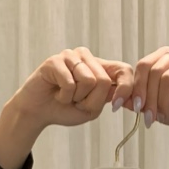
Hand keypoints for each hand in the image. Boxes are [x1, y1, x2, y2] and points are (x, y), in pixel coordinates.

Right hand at [0, 47, 134, 168]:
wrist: (39, 112)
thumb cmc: (66, 109)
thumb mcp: (93, 108)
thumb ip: (109, 97)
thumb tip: (130, 97)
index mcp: (100, 67)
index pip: (124, 70)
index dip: (126, 89)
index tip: (118, 107)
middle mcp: (87, 57)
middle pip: (104, 80)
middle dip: (91, 101)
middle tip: (77, 102)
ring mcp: (71, 56)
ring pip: (89, 81)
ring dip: (76, 98)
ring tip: (66, 96)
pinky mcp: (56, 60)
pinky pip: (70, 83)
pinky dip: (64, 97)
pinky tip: (57, 93)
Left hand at [126, 43, 168, 127]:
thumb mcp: (153, 103)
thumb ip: (137, 100)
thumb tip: (118, 100)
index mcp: (163, 55)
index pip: (144, 65)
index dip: (137, 87)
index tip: (134, 107)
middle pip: (156, 72)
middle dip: (149, 99)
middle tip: (149, 118)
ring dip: (163, 103)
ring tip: (162, 117)